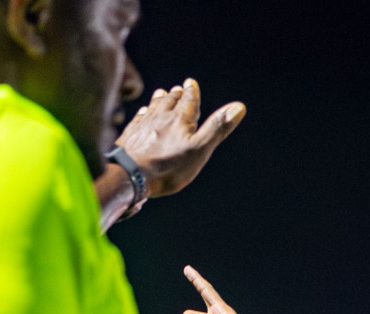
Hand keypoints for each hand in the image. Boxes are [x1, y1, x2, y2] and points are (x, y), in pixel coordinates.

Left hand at [116, 80, 244, 198]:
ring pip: (153, 107)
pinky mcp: (131, 135)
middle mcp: (161, 118)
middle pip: (169, 102)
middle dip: (176, 95)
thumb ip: (217, 128)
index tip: (190, 83)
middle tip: (178, 88)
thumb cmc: (169, 166)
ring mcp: (144, 125)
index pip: (188, 101)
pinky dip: (144, 112)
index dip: (191, 92)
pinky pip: (139, 118)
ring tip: (162, 93)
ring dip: (159, 100)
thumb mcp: (200, 149)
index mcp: (180, 120)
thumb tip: (239, 107)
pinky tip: (143, 112)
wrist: (130, 175)